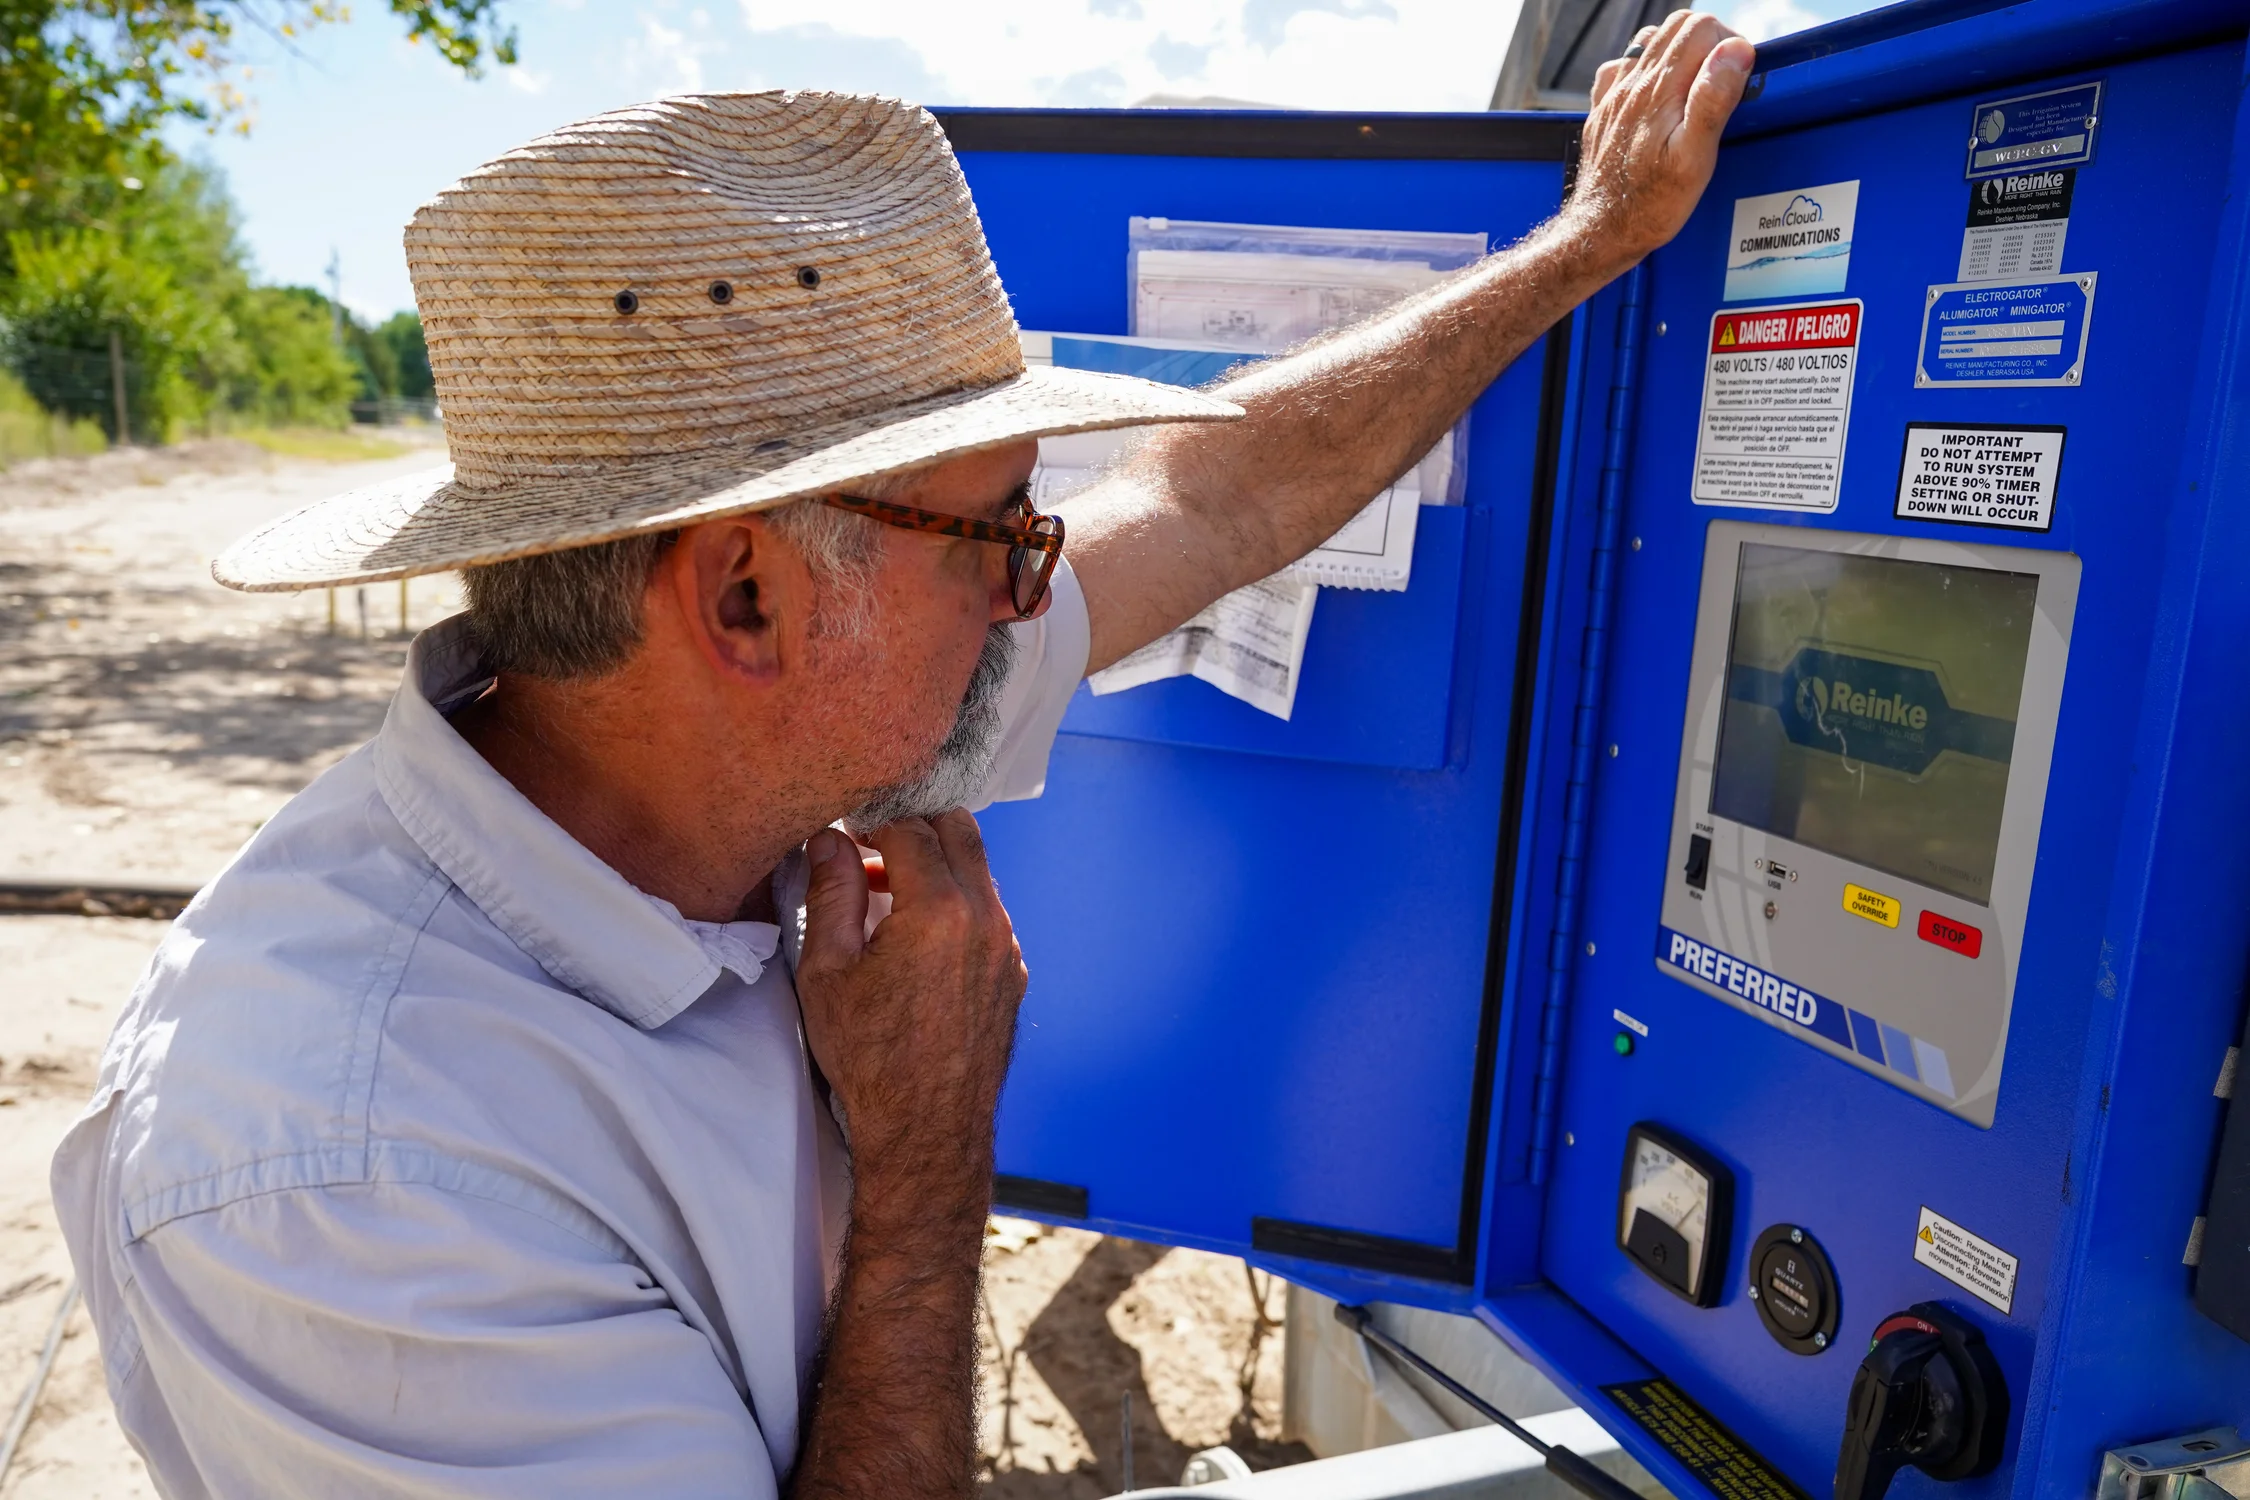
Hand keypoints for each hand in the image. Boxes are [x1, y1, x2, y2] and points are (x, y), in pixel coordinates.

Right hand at [795, 814, 1026, 1207]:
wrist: (925, 1130)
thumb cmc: (870, 1058)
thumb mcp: (828, 971)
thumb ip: (830, 893)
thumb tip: (830, 840)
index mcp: (939, 910)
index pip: (910, 827)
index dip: (872, 818)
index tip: (845, 825)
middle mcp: (985, 918)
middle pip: (959, 830)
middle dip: (914, 824)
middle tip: (869, 842)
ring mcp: (1006, 946)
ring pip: (978, 870)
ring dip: (936, 863)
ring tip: (884, 890)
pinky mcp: (1012, 972)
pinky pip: (988, 911)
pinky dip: (956, 901)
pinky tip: (917, 932)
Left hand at [1566, 11, 1754, 271]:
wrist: (1601, 233)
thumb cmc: (1650, 205)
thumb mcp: (1695, 157)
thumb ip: (1713, 99)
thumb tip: (1734, 51)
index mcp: (1659, 90)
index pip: (1700, 28)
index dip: (1729, 42)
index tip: (1738, 74)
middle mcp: (1631, 85)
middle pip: (1675, 27)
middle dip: (1707, 41)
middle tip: (1720, 79)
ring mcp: (1613, 97)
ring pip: (1649, 43)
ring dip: (1678, 53)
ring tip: (1693, 87)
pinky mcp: (1603, 113)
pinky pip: (1621, 70)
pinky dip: (1644, 71)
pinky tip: (1656, 97)